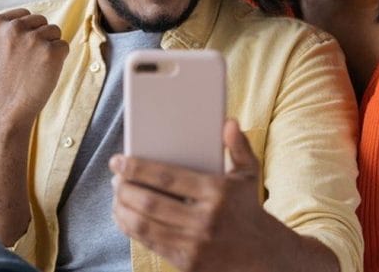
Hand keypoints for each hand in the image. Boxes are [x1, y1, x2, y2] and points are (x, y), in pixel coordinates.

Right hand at [0, 8, 68, 125]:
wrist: (9, 104)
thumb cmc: (8, 74)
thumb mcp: (0, 44)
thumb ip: (12, 26)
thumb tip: (38, 17)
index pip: (26, 14)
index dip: (25, 33)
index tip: (15, 51)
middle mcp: (14, 27)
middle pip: (41, 20)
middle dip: (39, 37)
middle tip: (26, 60)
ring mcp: (33, 39)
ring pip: (55, 31)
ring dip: (49, 46)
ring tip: (34, 65)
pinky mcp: (51, 51)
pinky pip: (64, 46)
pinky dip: (59, 58)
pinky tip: (44, 70)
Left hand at [110, 120, 281, 271]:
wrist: (264, 255)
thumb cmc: (248, 208)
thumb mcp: (249, 175)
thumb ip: (238, 146)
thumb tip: (228, 121)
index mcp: (217, 192)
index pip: (167, 178)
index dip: (137, 168)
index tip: (118, 160)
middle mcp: (205, 219)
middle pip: (150, 202)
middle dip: (124, 188)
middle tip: (115, 178)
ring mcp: (194, 244)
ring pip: (144, 224)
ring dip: (122, 209)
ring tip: (116, 196)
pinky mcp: (187, 263)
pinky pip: (150, 243)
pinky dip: (131, 229)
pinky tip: (124, 216)